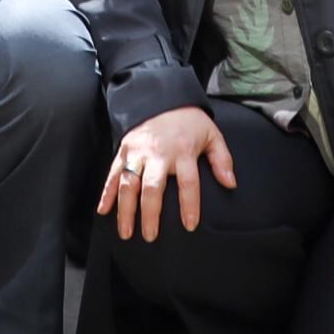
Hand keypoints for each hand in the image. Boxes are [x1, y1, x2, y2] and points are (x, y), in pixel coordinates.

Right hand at [97, 106, 235, 242]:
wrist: (161, 97)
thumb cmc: (189, 122)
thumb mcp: (211, 135)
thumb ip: (222, 160)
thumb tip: (230, 184)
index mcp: (183, 151)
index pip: (187, 182)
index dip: (189, 204)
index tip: (189, 226)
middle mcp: (158, 153)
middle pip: (152, 187)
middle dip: (150, 214)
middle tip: (150, 236)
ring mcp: (138, 152)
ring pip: (129, 184)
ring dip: (126, 210)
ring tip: (126, 233)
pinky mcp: (124, 150)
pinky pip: (113, 174)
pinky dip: (107, 193)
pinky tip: (103, 211)